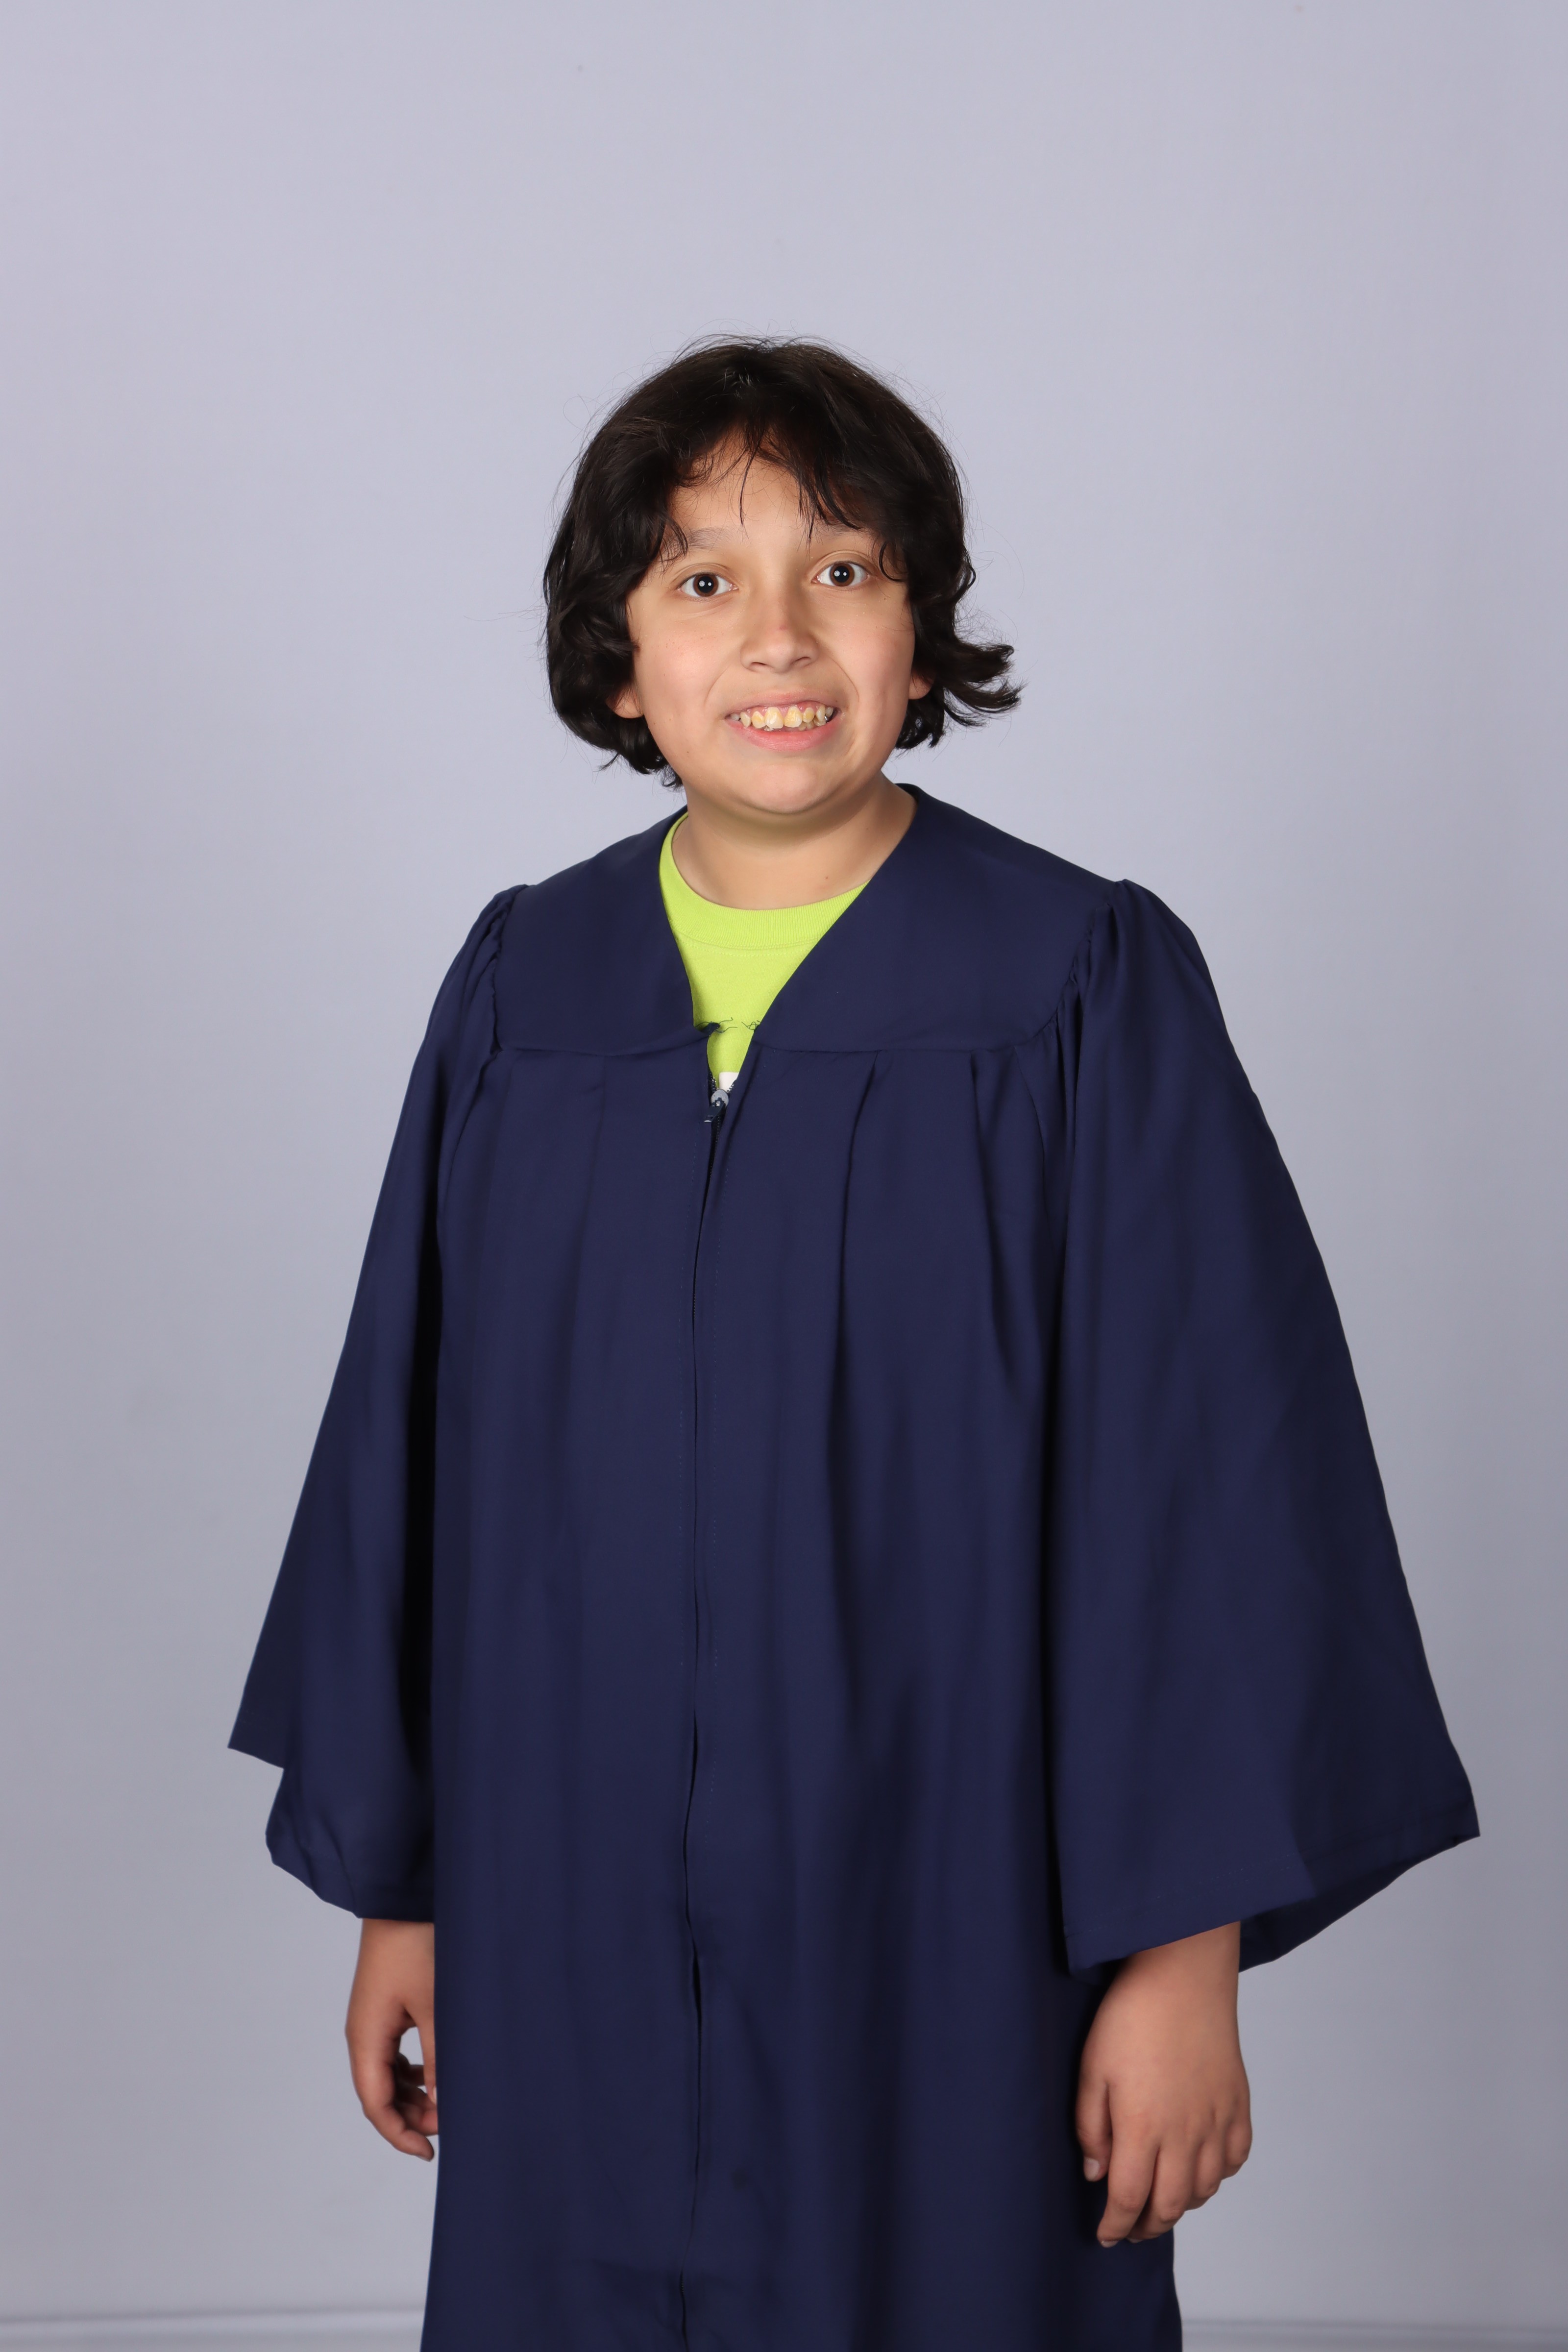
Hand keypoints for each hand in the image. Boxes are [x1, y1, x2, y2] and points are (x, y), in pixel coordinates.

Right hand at [346, 1918, 437, 2158]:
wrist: (405, 1899)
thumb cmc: (417, 1944)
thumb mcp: (435, 2005)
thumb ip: (439, 2056)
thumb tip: (443, 2103)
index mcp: (366, 2037)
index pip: (375, 2104)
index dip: (399, 2134)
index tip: (430, 2152)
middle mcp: (363, 2034)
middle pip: (380, 2094)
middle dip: (412, 2116)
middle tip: (452, 2122)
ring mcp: (373, 2021)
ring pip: (387, 2076)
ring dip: (414, 2094)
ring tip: (447, 2100)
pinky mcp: (386, 2009)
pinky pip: (393, 2055)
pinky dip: (413, 2071)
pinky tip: (436, 2072)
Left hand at [1076, 1921, 1251, 2246]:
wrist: (1183, 1973)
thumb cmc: (1131, 2015)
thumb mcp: (1092, 2068)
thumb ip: (1091, 2127)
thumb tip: (1096, 2174)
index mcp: (1142, 2127)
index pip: (1128, 2198)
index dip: (1115, 2225)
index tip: (1105, 2236)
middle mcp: (1184, 2134)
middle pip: (1170, 2205)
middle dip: (1147, 2226)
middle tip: (1131, 2229)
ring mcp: (1216, 2121)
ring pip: (1203, 2189)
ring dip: (1181, 2205)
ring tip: (1161, 2201)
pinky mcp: (1238, 2104)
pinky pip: (1234, 2160)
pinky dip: (1217, 2176)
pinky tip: (1200, 2169)